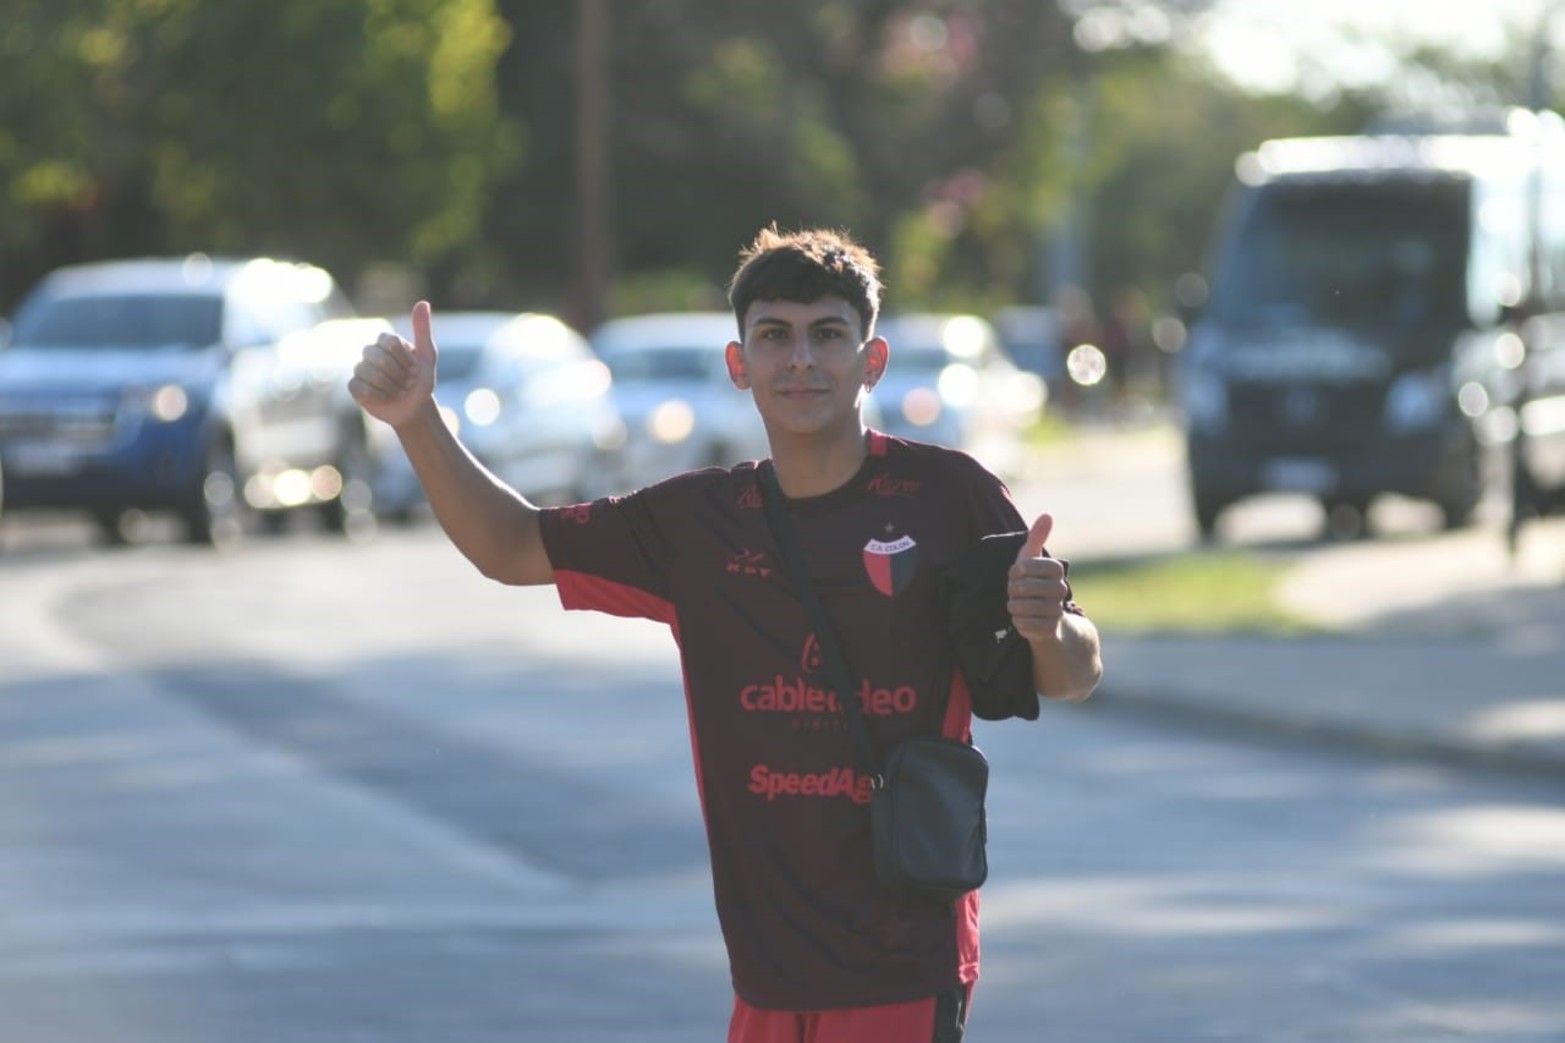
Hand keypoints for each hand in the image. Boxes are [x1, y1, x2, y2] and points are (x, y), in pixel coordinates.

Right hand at [348, 300, 437, 428]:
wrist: (414, 408)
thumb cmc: (421, 381)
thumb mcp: (428, 356)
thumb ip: (423, 330)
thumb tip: (423, 302)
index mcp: (386, 341)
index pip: (391, 342)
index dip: (405, 360)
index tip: (415, 369)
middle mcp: (371, 352)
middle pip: (380, 359)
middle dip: (399, 376)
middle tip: (407, 383)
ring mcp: (360, 369)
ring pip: (369, 374)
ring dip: (390, 388)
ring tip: (398, 392)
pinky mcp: (355, 387)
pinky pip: (360, 388)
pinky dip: (378, 396)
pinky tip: (385, 398)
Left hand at [1007, 513, 1069, 642]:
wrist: (1043, 617)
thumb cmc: (1032, 583)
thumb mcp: (1031, 559)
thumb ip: (1037, 538)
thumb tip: (1048, 514)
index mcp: (1056, 570)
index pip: (1027, 566)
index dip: (1017, 570)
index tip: (1017, 573)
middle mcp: (1060, 590)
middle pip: (1022, 587)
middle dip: (1012, 590)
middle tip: (1015, 592)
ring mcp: (1056, 610)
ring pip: (1022, 606)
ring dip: (1013, 606)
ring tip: (1018, 605)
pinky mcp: (1049, 630)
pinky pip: (1024, 625)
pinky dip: (1017, 622)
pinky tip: (1022, 619)